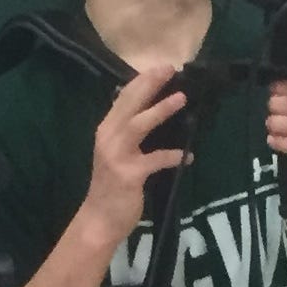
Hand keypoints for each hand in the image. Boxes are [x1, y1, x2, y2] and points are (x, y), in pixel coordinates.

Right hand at [77, 66, 189, 239]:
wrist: (99, 219)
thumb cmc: (111, 186)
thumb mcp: (115, 152)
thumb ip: (127, 132)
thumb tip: (147, 109)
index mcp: (106, 130)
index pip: (123, 98)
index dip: (142, 81)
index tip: (161, 67)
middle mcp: (108, 138)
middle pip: (129, 104)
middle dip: (149, 85)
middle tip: (169, 69)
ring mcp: (117, 156)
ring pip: (138, 126)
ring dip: (160, 111)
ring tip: (181, 98)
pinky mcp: (129, 175)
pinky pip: (155, 160)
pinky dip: (172, 156)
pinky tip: (187, 155)